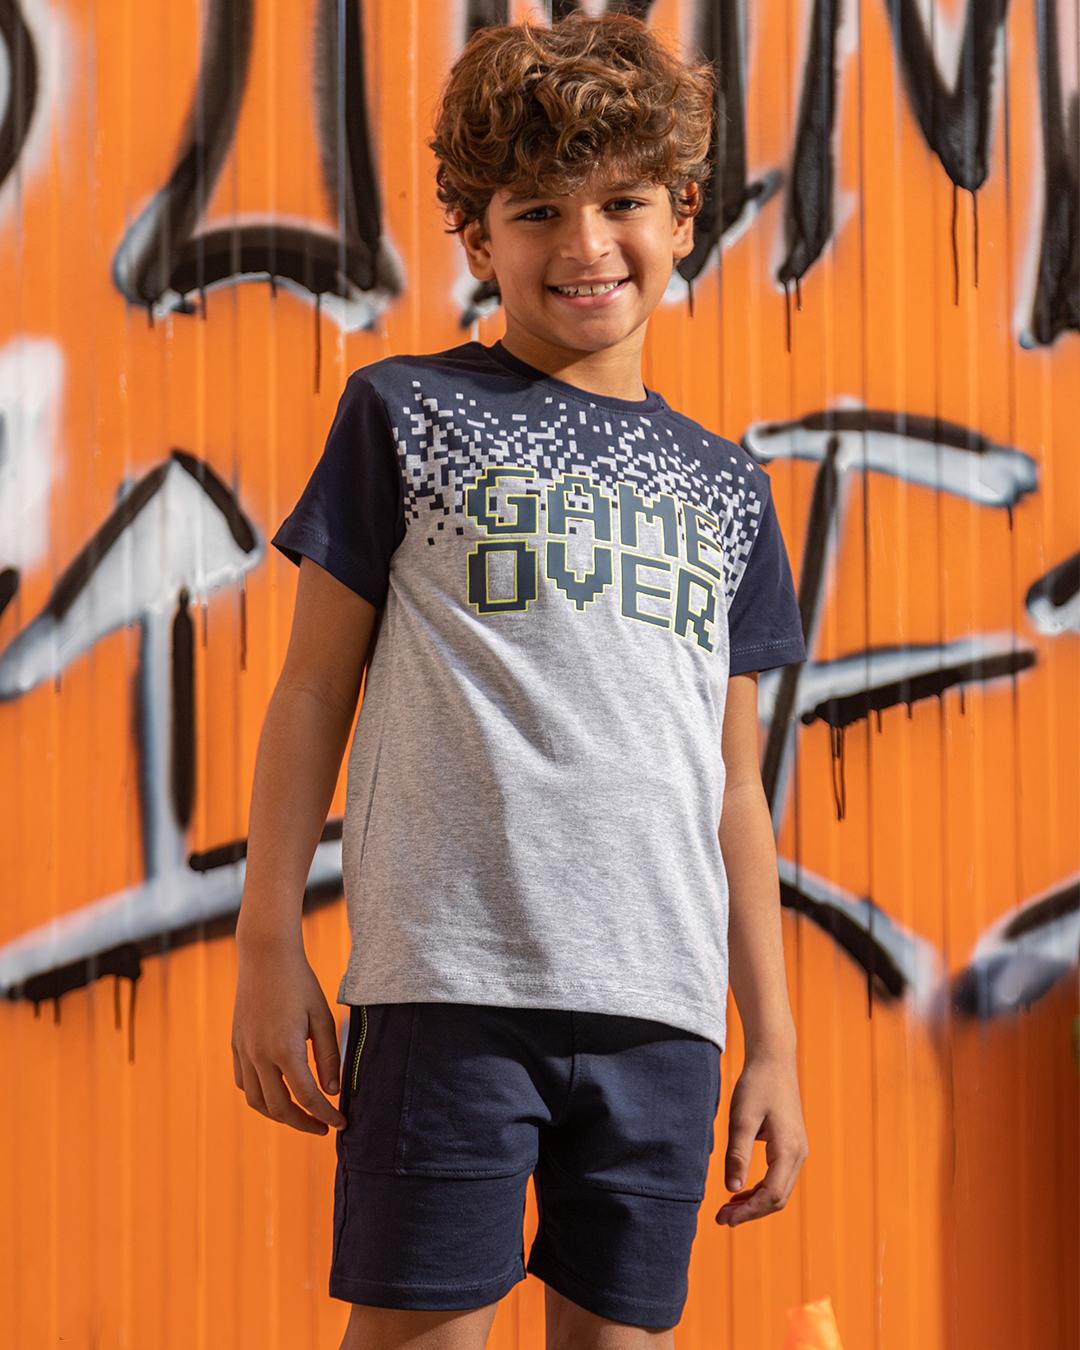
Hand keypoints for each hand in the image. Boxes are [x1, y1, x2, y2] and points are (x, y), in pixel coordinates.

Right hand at [231, 938, 346, 1134]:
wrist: (265, 956)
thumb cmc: (300, 983)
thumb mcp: (322, 1017)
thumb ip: (328, 1057)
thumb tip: (331, 1091)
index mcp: (285, 1049)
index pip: (307, 1097)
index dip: (326, 1115)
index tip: (341, 1124)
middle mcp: (259, 1055)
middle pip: (279, 1108)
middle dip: (302, 1123)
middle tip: (323, 1127)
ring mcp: (243, 1051)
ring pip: (256, 1101)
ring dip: (278, 1115)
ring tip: (301, 1116)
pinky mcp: (236, 1045)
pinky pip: (243, 1083)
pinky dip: (259, 1097)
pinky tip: (276, 1094)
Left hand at [716, 1047, 807, 1226]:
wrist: (774, 1059)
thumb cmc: (757, 1085)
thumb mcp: (742, 1118)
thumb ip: (737, 1154)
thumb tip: (732, 1189)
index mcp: (789, 1150)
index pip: (771, 1195)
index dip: (748, 1212)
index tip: (725, 1219)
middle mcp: (799, 1154)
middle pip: (777, 1198)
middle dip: (750, 1212)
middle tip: (721, 1219)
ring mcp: (798, 1150)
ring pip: (778, 1190)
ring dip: (754, 1202)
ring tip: (727, 1209)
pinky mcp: (791, 1145)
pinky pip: (778, 1177)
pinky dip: (759, 1188)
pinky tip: (740, 1190)